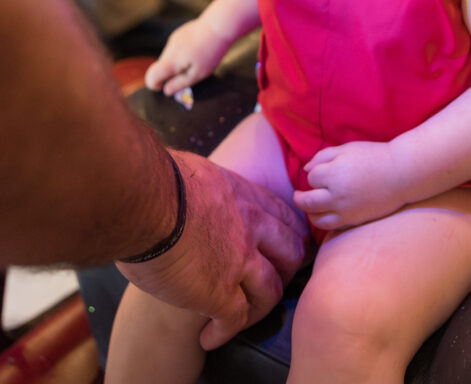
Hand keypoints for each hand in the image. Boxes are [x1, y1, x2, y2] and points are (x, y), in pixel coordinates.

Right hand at [118, 151, 309, 348]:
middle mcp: (251, 226)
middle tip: (269, 282)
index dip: (287, 235)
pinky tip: (207, 337)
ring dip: (259, 307)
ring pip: (272, 290)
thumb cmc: (154, 183)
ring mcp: (240, 260)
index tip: (279, 247)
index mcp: (243, 195)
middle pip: (292, 252)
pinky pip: (236, 319)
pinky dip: (224, 332)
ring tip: (241, 315)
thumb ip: (208, 187)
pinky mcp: (219, 292)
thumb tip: (194, 190)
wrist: (141, 203)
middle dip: (286, 270)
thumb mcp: (196, 172)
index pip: (283, 217)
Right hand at [144, 18, 228, 93]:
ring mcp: (174, 39)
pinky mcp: (179, 34)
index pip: (152, 75)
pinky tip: (195, 51)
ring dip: (176, 64)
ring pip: (168, 57)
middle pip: (160, 66)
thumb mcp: (198, 73)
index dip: (153, 84)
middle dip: (170, 74)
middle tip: (189, 73)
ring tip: (194, 60)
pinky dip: (180, 54)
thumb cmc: (211, 52)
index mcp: (173, 60)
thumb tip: (166, 91)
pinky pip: (174, 48)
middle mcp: (170, 48)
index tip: (163, 87)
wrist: (219, 26)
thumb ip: (180, 83)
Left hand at [294, 140, 402, 229]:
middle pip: (307, 201)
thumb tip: (306, 169)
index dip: (313, 174)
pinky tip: (323, 214)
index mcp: (335, 174)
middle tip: (298, 194)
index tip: (318, 171)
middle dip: (299, 197)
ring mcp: (346, 211)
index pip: (312, 178)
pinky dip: (322, 221)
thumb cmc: (374, 156)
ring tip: (308, 206)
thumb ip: (323, 156)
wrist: (400, 174)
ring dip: (308, 212)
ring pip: (316, 218)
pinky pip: (331, 226)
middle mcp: (337, 195)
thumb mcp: (347, 148)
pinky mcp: (354, 220)